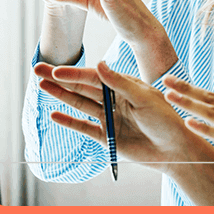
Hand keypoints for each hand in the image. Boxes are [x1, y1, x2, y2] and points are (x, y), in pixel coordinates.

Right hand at [35, 61, 195, 169]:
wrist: (174, 149)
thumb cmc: (166, 119)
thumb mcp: (144, 98)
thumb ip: (120, 83)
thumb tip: (99, 64)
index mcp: (125, 86)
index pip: (95, 77)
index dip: (75, 74)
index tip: (57, 70)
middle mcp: (115, 99)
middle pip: (83, 87)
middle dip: (60, 79)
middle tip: (38, 69)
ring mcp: (110, 118)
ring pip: (81, 104)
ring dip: (61, 96)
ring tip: (42, 86)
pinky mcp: (108, 137)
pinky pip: (85, 128)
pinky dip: (70, 122)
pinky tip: (54, 114)